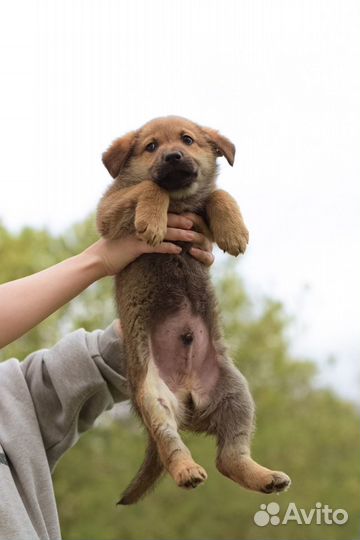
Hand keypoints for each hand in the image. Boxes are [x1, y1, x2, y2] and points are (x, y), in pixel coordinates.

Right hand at [84, 213, 213, 276]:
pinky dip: (167, 248)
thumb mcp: (127, 240)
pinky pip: (154, 247)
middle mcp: (138, 225)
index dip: (175, 217)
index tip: (188, 218)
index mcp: (137, 222)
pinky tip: (178, 250)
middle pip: (164, 221)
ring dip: (180, 235)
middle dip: (181, 222)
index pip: (159, 216)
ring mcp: (136, 235)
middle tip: (196, 223)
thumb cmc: (113, 252)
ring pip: (163, 233)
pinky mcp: (134, 247)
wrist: (97, 260)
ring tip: (193, 236)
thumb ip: (140, 236)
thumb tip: (153, 237)